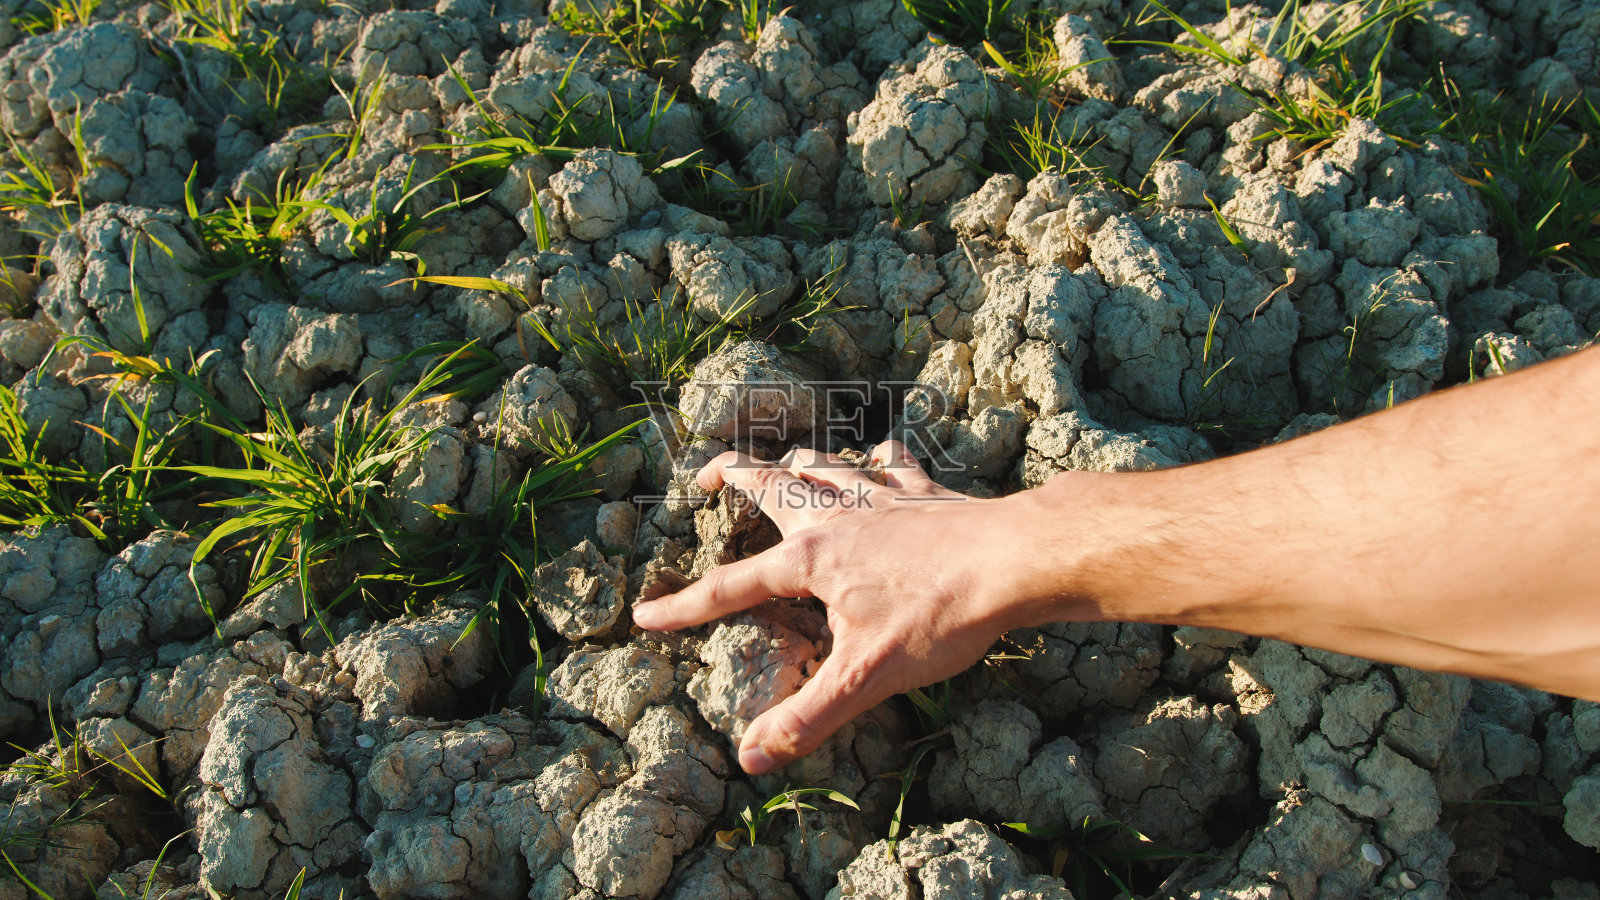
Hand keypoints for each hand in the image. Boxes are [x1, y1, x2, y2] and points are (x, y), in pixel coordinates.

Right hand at [632, 441, 1033, 774]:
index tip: (645, 617)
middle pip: (769, 484)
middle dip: (731, 476)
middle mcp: (836, 516)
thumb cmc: (941, 614)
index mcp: (810, 559)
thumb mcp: (866, 676)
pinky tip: (880, 458)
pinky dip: (878, 458)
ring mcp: (880, 497)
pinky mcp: (923, 493)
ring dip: (796, 460)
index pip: (731, 587)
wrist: (1014, 560)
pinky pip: (892, 462)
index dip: (684, 607)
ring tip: (781, 463)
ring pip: (823, 462)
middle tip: (706, 478)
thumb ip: (807, 716)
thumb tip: (751, 756)